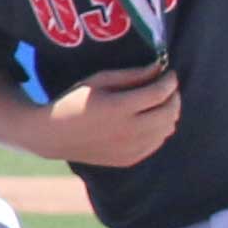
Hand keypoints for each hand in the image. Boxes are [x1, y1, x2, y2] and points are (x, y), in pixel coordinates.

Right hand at [42, 63, 183, 168]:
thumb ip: (132, 75)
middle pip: (169, 112)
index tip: (170, 73)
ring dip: (169, 113)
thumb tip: (160, 68)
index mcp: (119, 108)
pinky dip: (160, 129)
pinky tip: (149, 120)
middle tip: (168, 88)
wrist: (53, 136)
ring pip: (167, 129)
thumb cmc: (74, 101)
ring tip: (160, 103)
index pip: (159, 93)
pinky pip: (157, 143)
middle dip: (174, 97)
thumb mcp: (99, 80)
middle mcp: (128, 131)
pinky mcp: (130, 159)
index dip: (170, 81)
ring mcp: (130, 148)